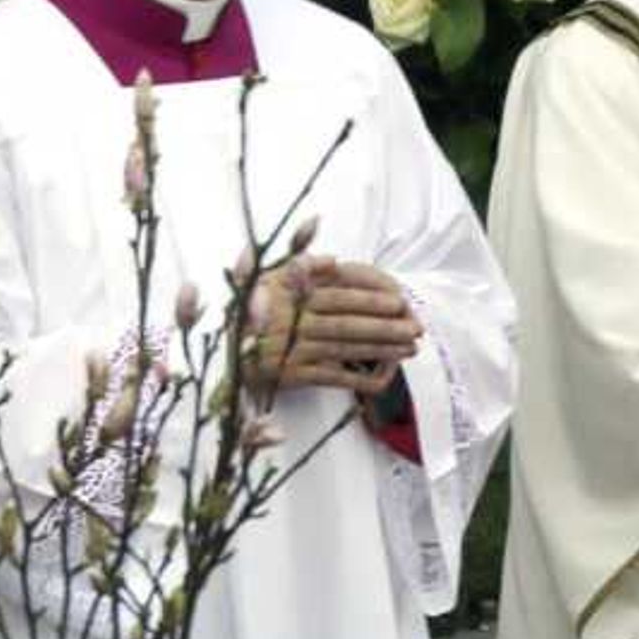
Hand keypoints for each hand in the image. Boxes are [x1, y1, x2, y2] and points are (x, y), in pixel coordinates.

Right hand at [241, 255, 425, 403]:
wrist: (222, 349)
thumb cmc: (251, 308)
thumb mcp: (267, 276)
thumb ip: (300, 265)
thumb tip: (333, 260)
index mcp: (290, 293)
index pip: (338, 294)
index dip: (370, 298)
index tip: (398, 301)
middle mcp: (293, 322)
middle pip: (347, 323)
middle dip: (384, 326)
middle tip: (416, 327)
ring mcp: (294, 350)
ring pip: (345, 349)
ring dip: (381, 349)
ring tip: (410, 348)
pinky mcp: (294, 376)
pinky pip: (333, 377)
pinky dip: (359, 378)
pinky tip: (384, 377)